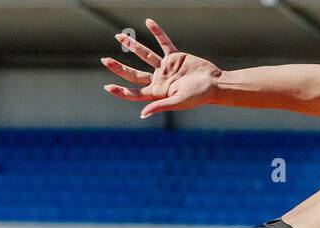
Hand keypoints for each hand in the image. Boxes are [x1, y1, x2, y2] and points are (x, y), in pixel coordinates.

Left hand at [101, 18, 221, 118]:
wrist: (215, 84)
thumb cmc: (198, 96)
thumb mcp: (178, 102)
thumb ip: (159, 106)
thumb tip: (142, 114)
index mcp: (157, 93)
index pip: (134, 92)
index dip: (121, 91)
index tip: (108, 87)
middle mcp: (158, 80)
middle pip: (134, 73)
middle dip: (119, 67)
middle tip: (104, 60)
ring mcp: (165, 67)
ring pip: (144, 55)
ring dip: (132, 45)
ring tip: (119, 36)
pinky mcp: (175, 57)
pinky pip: (164, 42)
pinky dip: (157, 32)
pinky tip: (148, 22)